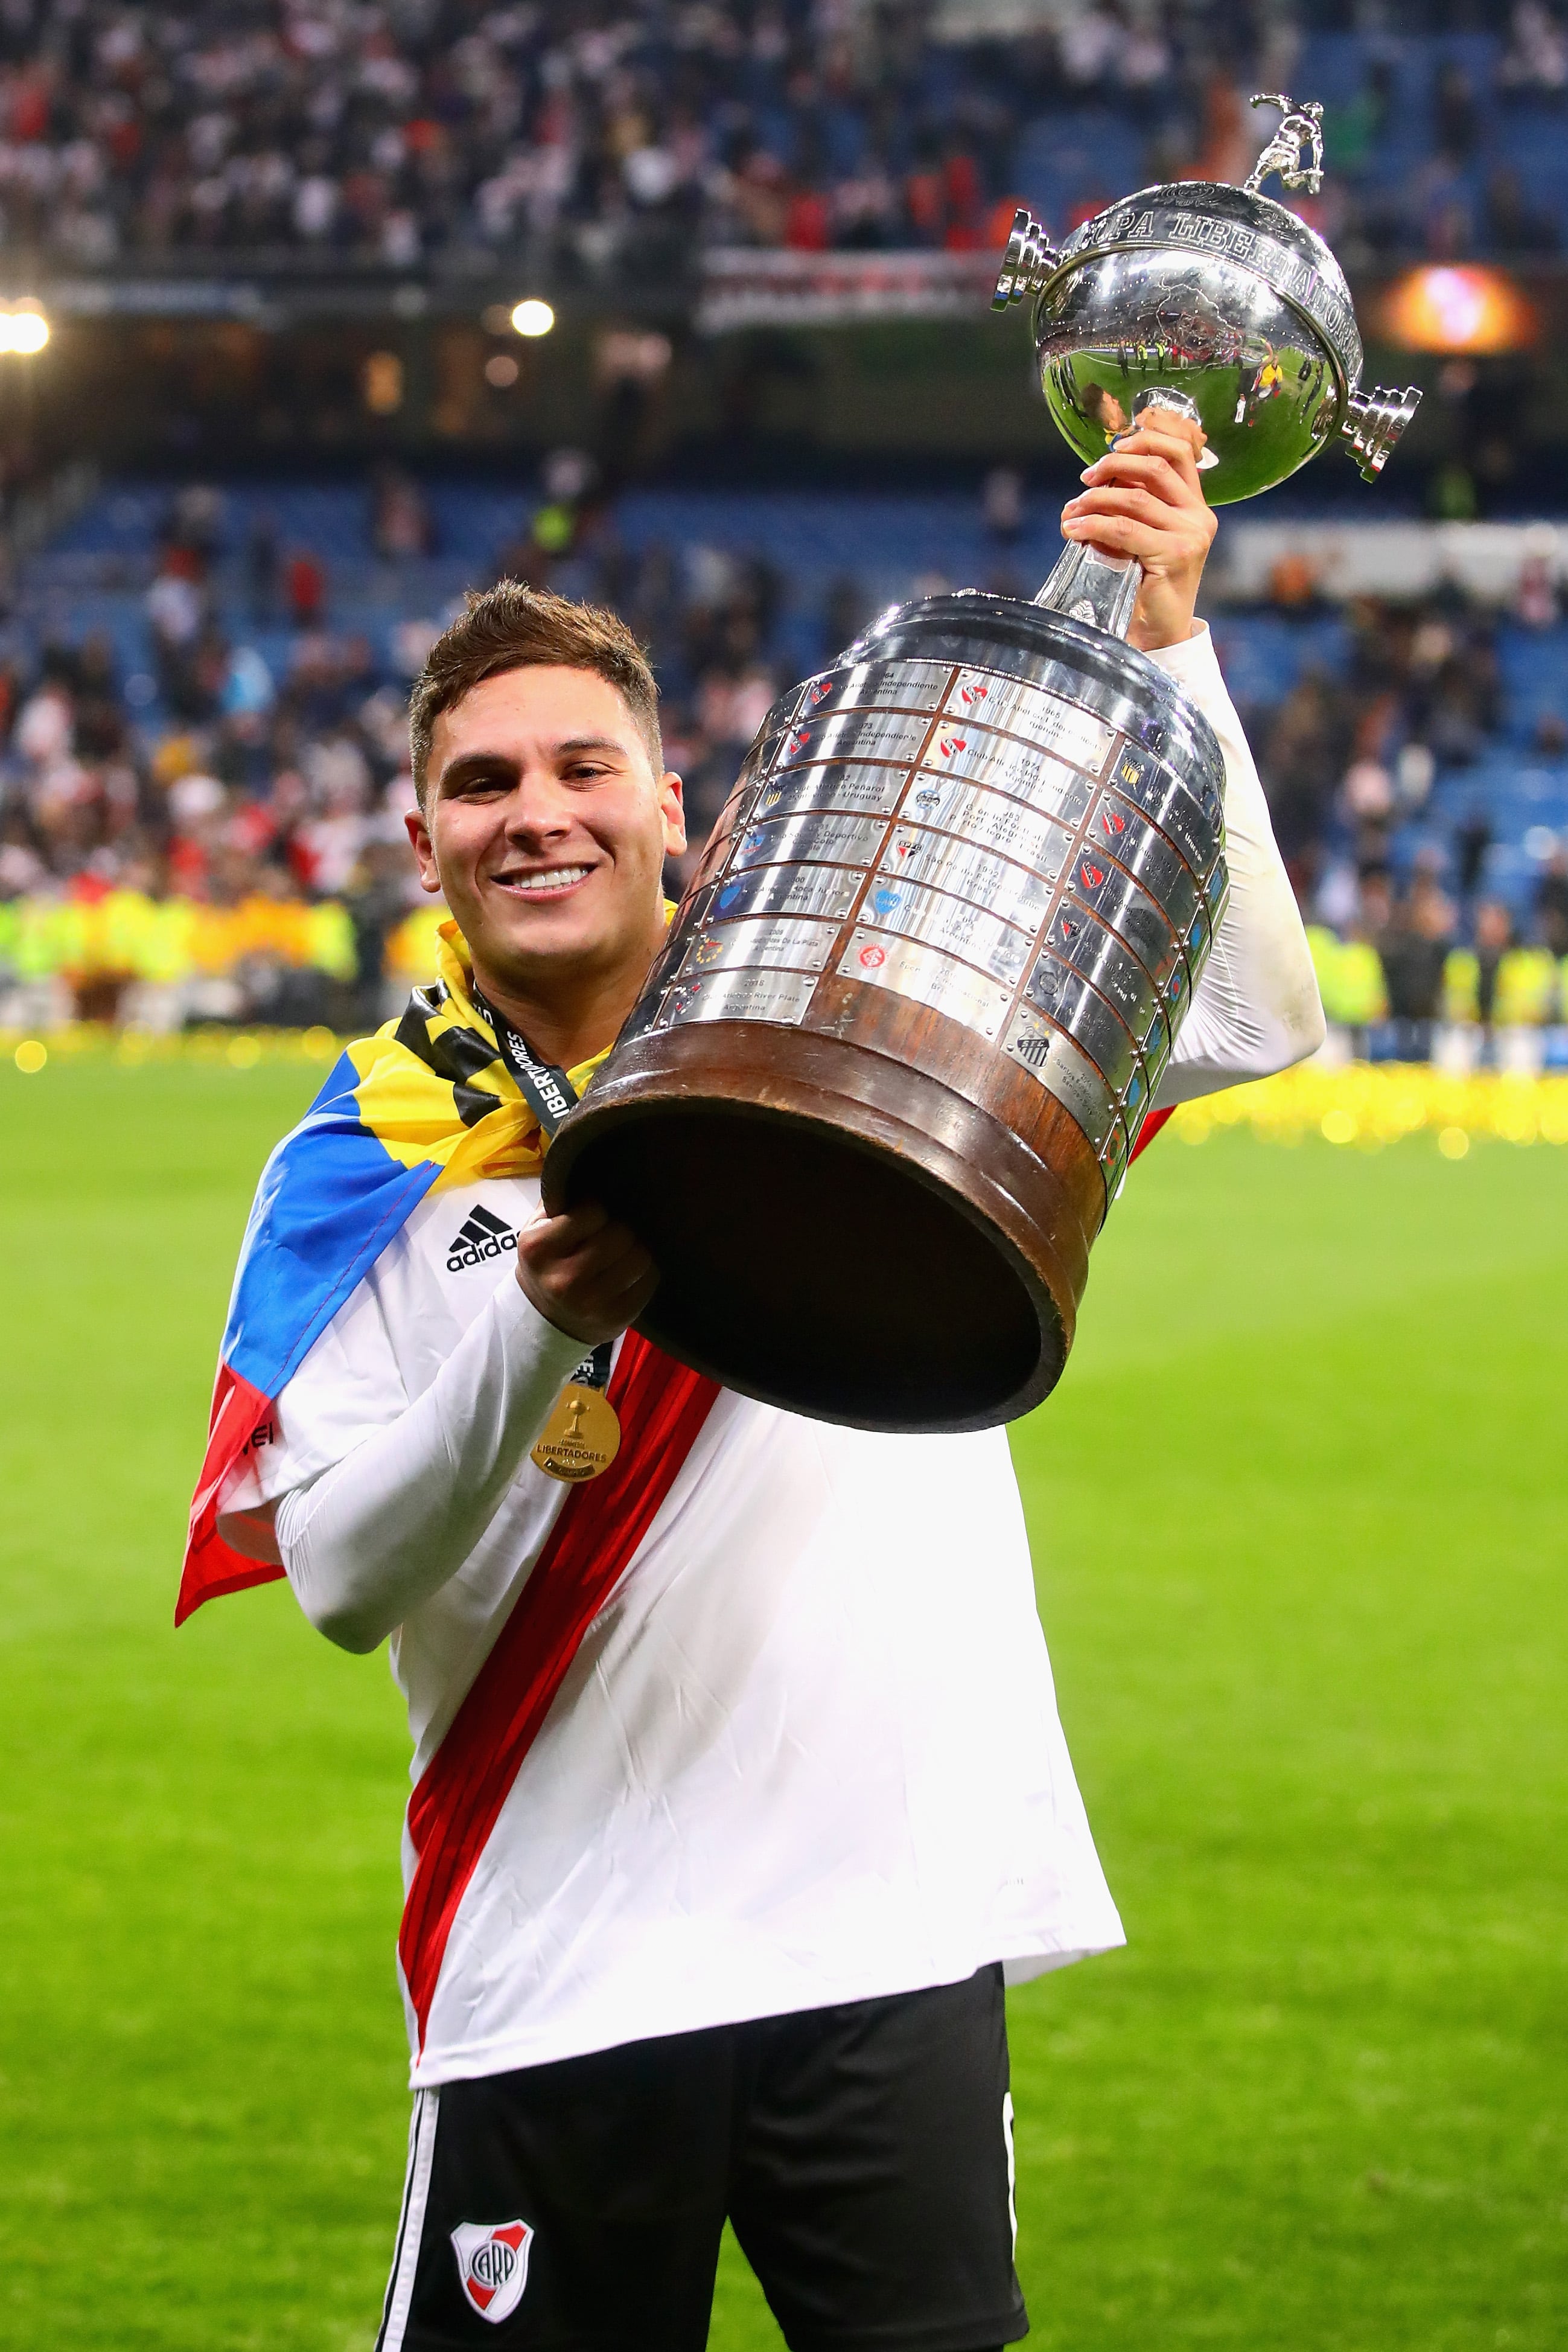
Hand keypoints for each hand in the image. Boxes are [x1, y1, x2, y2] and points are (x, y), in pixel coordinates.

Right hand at [515, 1201, 657, 1344]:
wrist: (545, 1318)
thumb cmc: (547, 1261)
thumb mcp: (538, 1228)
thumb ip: (561, 1198)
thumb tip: (593, 1168)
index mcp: (539, 1248)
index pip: (593, 1211)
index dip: (597, 1211)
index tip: (593, 1219)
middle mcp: (564, 1279)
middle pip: (621, 1234)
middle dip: (619, 1230)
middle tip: (611, 1236)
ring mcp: (591, 1303)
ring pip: (640, 1257)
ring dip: (635, 1251)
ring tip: (621, 1254)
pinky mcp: (616, 1319)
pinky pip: (650, 1280)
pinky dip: (645, 1273)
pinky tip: (629, 1274)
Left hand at [1059, 408, 1217, 652]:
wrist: (1159, 633)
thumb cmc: (1145, 585)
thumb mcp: (1141, 536)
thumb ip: (1132, 506)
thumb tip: (1093, 479)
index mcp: (1196, 505)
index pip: (1179, 451)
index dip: (1145, 440)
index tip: (1113, 448)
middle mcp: (1199, 516)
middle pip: (1154, 468)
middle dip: (1112, 466)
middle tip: (1084, 481)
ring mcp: (1191, 535)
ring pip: (1135, 499)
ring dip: (1095, 500)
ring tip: (1071, 512)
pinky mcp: (1175, 555)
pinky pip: (1125, 530)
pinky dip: (1093, 526)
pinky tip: (1074, 531)